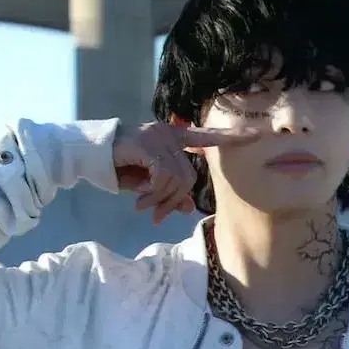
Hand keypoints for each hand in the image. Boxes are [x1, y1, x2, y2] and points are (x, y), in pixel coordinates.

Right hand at [113, 121, 259, 223]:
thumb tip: (188, 208)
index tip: (257, 135)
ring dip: (161, 201)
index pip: (209, 135)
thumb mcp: (149, 185)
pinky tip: (139, 202)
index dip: (232, 137)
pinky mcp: (147, 144)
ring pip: (178, 179)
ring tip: (144, 208)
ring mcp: (159, 137)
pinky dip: (153, 195)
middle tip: (157, 216)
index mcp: (175, 137)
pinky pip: (163, 177)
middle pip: (190, 176)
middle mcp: (170, 132)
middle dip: (174, 201)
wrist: (92, 155)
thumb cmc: (122, 168)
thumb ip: (170, 192)